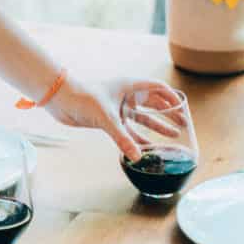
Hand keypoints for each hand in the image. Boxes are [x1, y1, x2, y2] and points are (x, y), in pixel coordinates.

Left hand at [44, 75, 183, 162]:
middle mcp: (126, 95)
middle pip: (153, 104)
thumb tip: (138, 157)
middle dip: (168, 114)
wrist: (60, 99)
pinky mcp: (108, 119)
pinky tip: (147, 147)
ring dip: (156, 126)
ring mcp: (118, 107)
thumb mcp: (107, 118)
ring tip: (173, 136)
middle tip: (182, 125)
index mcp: (130, 86)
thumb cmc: (83, 97)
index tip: (182, 108)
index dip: (171, 97)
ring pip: (142, 118)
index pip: (157, 88)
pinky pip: (128, 129)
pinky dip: (138, 137)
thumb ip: (123, 138)